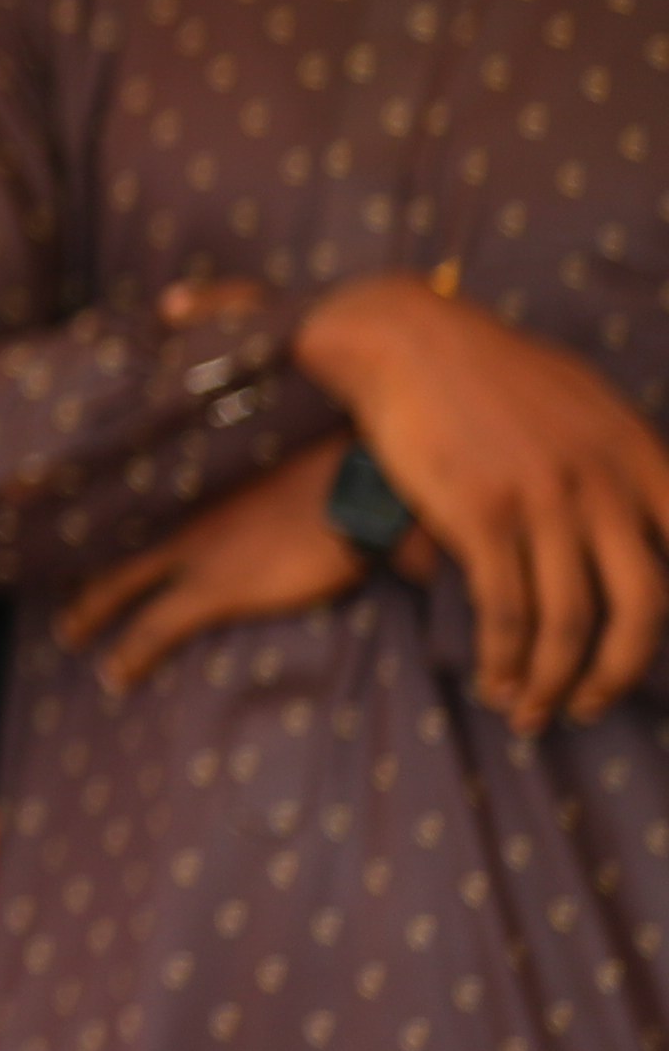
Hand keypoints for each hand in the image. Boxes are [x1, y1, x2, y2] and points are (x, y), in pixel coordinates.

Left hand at [57, 449, 368, 695]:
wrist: (359, 484)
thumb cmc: (339, 467)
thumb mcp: (285, 458)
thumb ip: (262, 478)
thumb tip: (272, 491)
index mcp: (199, 480)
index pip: (134, 494)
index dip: (99, 508)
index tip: (64, 518)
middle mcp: (185, 513)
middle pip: (112, 540)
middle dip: (78, 565)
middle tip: (51, 582)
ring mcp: (195, 550)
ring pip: (118, 584)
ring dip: (89, 612)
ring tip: (68, 634)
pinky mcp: (216, 588)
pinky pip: (155, 628)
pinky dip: (130, 654)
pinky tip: (114, 677)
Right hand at [298, 275, 668, 729]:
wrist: (407, 339)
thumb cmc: (491, 368)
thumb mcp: (586, 400)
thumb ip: (622, 460)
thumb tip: (640, 518)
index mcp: (638, 453)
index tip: (655, 658)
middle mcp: (602, 483)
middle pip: (642, 607)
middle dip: (619, 672)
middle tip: (593, 704)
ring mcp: (543, 501)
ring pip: (569, 621)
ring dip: (554, 681)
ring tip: (532, 711)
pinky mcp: (481, 515)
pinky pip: (505, 609)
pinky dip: (504, 657)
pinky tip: (496, 680)